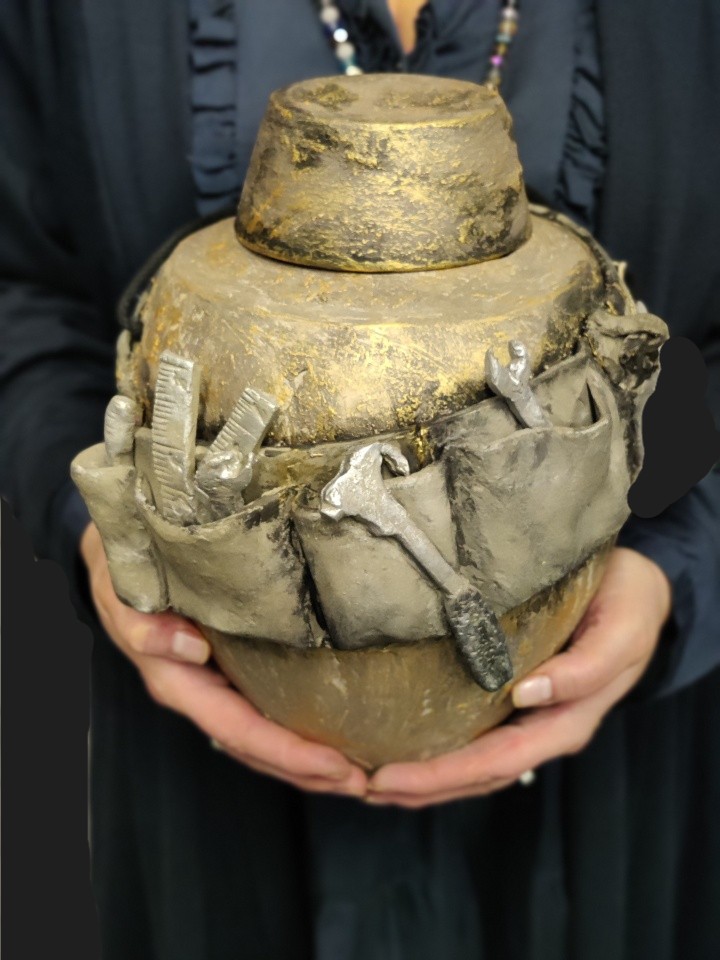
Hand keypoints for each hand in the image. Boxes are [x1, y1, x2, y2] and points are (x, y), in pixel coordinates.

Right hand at [81, 523, 366, 796]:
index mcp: (177, 682)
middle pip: (257, 749)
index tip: (334, 765)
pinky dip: (300, 730)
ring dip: (309, 761)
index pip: (238, 729)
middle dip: (309, 771)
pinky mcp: (231, 671)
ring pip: (263, 739)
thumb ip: (143, 624)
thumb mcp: (123, 591)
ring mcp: (216, 687)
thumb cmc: (124, 574)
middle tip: (364, 781)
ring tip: (361, 771)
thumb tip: (188, 649)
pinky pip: (266, 711)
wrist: (119, 557)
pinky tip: (337, 732)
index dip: (286, 752)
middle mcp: (200, 694)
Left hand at [367, 547, 671, 807]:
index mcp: (566, 722)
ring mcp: (526, 717)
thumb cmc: (629, 608)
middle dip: (418, 786)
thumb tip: (527, 695)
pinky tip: (399, 742)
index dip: (441, 776)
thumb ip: (584, 670)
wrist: (636, 589)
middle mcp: (541, 727)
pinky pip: (471, 733)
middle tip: (361, 786)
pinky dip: (434, 747)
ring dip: (422, 776)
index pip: (495, 761)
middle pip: (475, 773)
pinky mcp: (512, 696)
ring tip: (367, 778)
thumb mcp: (620, 634)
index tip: (387, 780)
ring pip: (471, 762)